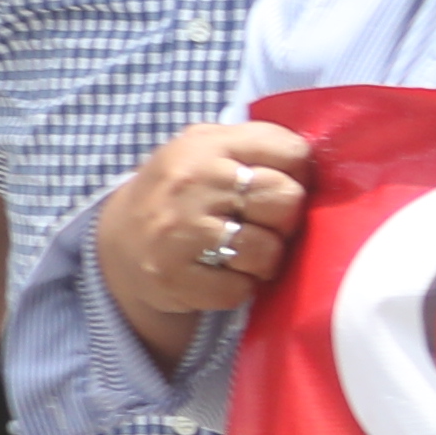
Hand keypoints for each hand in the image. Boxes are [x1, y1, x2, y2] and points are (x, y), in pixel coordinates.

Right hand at [103, 122, 320, 352]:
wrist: (121, 243)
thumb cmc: (184, 194)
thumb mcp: (209, 151)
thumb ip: (257, 147)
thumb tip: (314, 165)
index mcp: (208, 144)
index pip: (291, 151)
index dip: (299, 174)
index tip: (280, 186)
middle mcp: (193, 181)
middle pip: (286, 199)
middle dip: (285, 219)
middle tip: (262, 225)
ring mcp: (181, 230)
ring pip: (268, 250)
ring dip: (264, 259)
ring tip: (241, 253)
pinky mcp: (176, 277)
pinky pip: (241, 290)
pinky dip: (239, 288)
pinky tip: (220, 275)